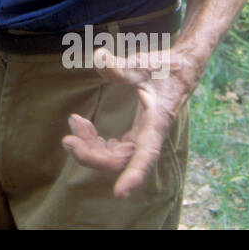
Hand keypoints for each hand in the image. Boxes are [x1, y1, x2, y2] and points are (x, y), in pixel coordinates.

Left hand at [60, 40, 202, 198]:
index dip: (133, 175)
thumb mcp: (144, 63)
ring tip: (74, 123)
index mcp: (155, 123)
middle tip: (68, 139)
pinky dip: (94, 141)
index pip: (145, 156)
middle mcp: (149, 137)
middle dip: (92, 156)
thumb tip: (98, 56)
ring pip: (113, 157)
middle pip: (120, 161)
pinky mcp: (135, 137)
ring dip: (90, 146)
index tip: (119, 193)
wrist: (180, 71)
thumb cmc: (164, 68)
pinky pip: (112, 149)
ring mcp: (141, 139)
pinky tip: (82, 125)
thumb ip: (120, 66)